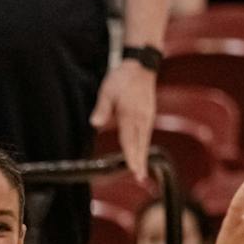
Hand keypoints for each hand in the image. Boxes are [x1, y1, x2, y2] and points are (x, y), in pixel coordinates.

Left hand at [90, 61, 158, 180]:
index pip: (129, 139)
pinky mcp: (149, 114)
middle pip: (140, 144)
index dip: (130, 155)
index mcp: (130, 113)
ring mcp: (147, 116)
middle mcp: (141, 117)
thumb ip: (102, 109)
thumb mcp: (107, 90)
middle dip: (139, 161)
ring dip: (143, 156)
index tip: (132, 168)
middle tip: (139, 177)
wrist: (140, 66)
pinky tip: (142, 153)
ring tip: (141, 171)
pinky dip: (144, 146)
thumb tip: (94, 124)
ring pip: (145, 140)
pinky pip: (146, 134)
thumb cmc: (122, 78)